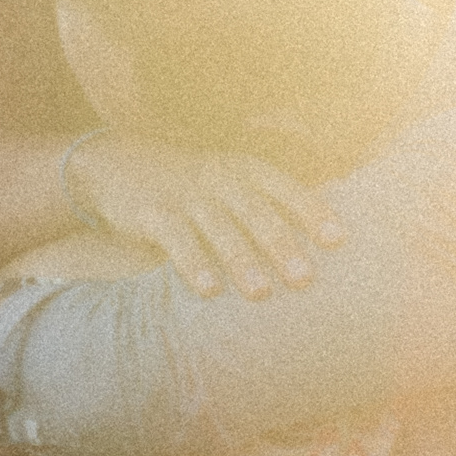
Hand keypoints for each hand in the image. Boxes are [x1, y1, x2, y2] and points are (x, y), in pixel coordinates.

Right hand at [59, 133, 343, 299]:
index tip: (338, 240)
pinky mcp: (154, 213)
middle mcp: (221, 179)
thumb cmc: (192, 185)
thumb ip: (266, 209)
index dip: (312, 213)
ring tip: (262, 293)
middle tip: (305, 279)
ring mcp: (187, 195)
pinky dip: (194, 265)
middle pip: (257, 212)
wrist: (117, 163)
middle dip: (282, 245)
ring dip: (242, 261)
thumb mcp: (230, 184)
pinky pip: (178, 240)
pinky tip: (208, 291)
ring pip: (220, 228)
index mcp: (246, 171)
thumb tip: (317, 253)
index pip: (286, 189)